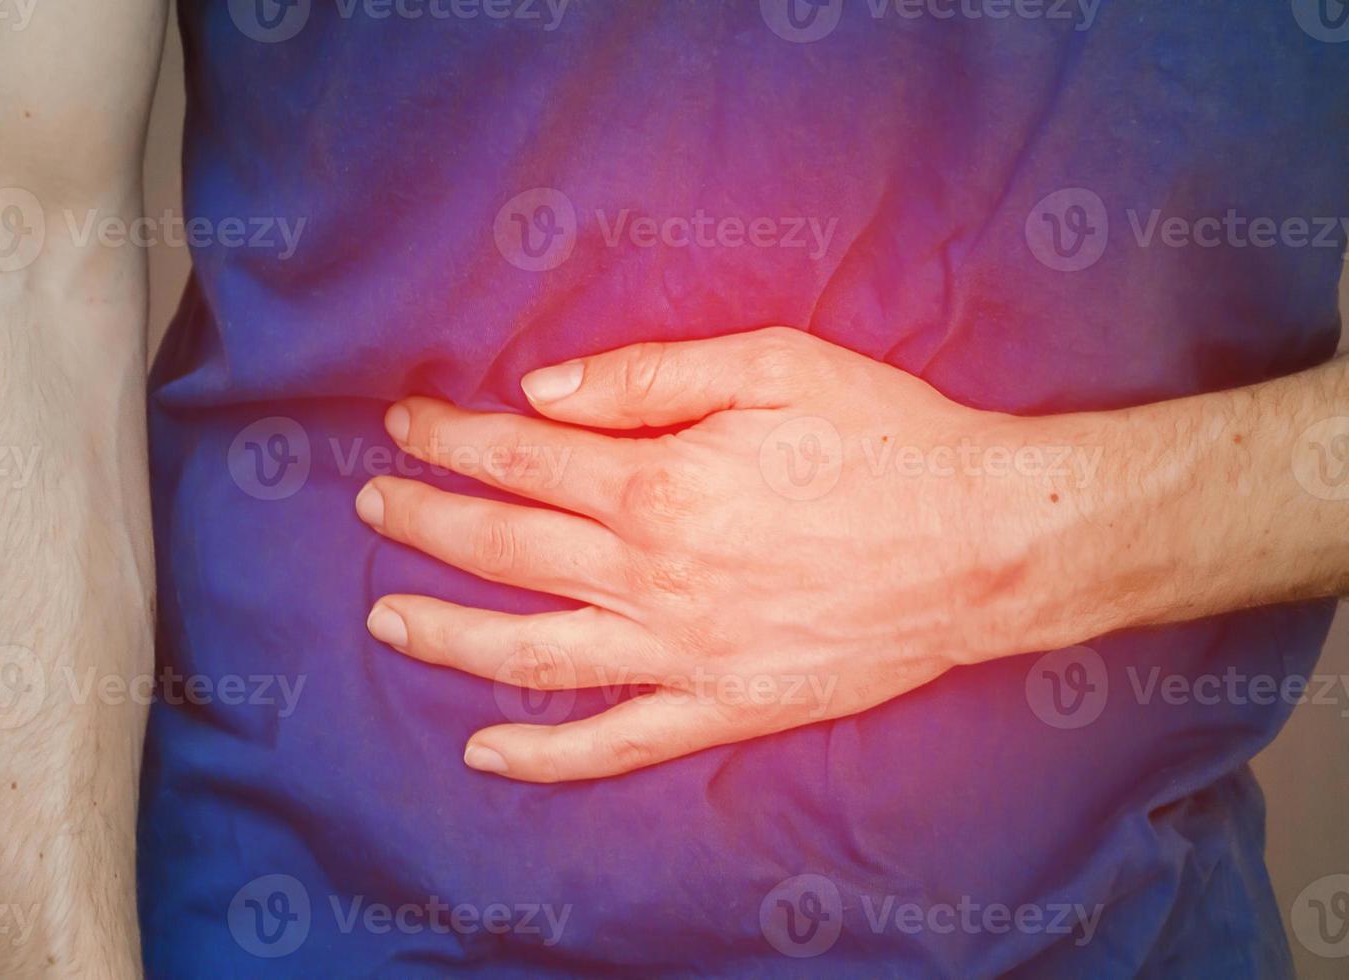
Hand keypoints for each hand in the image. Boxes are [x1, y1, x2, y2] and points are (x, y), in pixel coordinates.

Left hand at [356, 327, 1098, 781]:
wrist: (986, 544)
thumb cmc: (887, 441)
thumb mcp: (774, 366)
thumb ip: (649, 375)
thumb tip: (544, 391)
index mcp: (659, 483)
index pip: (520, 459)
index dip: (450, 440)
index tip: (406, 427)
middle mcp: (652, 575)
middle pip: (504, 548)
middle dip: (424, 521)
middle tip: (372, 503)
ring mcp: (682, 653)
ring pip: (531, 651)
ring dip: (448, 636)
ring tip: (386, 620)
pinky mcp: (723, 707)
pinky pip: (614, 743)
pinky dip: (544, 755)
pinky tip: (484, 752)